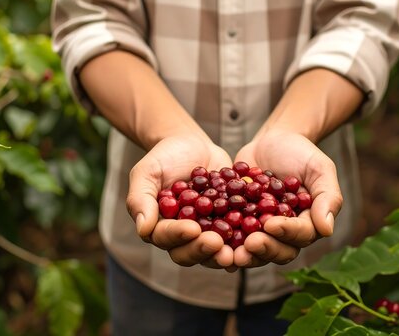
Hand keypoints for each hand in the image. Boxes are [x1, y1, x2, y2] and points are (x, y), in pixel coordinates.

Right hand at [126, 135, 236, 270]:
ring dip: (226, 253)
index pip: (166, 237)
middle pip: (190, 252)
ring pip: (214, 252)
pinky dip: (246, 240)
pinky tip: (258, 237)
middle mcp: (183, 237)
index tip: (193, 228)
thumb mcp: (147, 172)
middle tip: (218, 243)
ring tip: (238, 250)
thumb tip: (143, 229)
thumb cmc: (164, 157)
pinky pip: (237, 237)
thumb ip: (141, 199)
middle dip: (204, 249)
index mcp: (159, 227)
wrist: (192, 145)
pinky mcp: (228, 226)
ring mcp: (207, 234)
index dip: (179, 235)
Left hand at [233, 131, 342, 266]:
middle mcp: (285, 235)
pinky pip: (230, 236)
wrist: (271, 142)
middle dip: (263, 248)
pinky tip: (208, 239)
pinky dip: (221, 240)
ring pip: (253, 250)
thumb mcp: (319, 168)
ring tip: (228, 251)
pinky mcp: (239, 225)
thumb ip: (327, 196)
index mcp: (308, 224)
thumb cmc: (301, 153)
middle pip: (277, 250)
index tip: (272, 224)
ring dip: (241, 252)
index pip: (301, 235)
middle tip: (249, 243)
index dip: (287, 232)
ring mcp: (260, 232)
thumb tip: (326, 229)